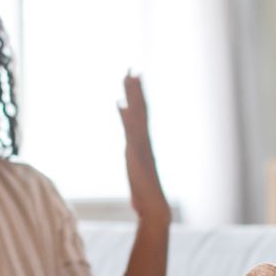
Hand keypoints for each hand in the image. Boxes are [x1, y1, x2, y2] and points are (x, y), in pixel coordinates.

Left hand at [119, 73, 168, 222]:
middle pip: (141, 109)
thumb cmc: (144, 191)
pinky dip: (127, 118)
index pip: (141, 114)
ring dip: (133, 97)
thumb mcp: (134, 168)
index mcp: (144, 142)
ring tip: (129, 78)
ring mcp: (142, 146)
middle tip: (131, 69)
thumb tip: (129, 145)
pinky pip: (132, 131)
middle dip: (136, 89)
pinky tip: (121, 105)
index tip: (134, 77)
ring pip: (138, 116)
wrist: (154, 207)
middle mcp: (144, 140)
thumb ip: (133, 153)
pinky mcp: (136, 155)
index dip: (137, 95)